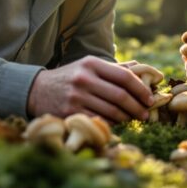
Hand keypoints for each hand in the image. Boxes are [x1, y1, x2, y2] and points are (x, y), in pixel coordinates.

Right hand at [27, 56, 153, 122]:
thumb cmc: (70, 77)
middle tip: (145, 113)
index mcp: (91, 64)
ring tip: (133, 119)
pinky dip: (112, 123)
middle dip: (137, 106)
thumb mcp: (89, 66)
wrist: (37, 90)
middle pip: (120, 95)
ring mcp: (76, 97)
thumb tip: (143, 68)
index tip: (149, 98)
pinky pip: (99, 120)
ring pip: (111, 111)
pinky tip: (117, 123)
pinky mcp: (71, 113)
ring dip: (126, 117)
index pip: (124, 76)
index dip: (140, 89)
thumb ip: (115, 68)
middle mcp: (84, 79)